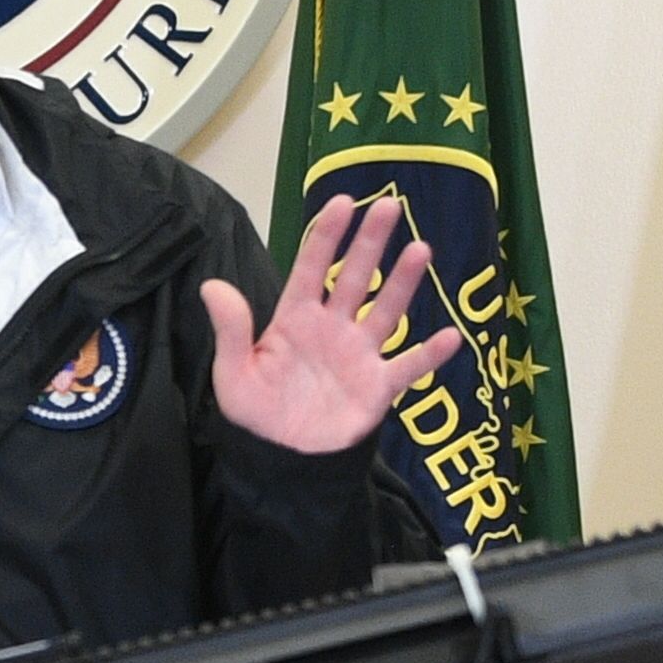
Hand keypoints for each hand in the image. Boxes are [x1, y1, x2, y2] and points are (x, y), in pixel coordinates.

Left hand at [204, 193, 458, 454]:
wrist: (281, 460)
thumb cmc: (256, 412)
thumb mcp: (232, 373)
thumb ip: (230, 330)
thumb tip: (212, 286)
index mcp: (295, 318)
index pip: (312, 268)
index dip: (327, 235)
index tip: (342, 202)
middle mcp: (332, 328)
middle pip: (354, 277)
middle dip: (370, 242)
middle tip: (389, 205)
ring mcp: (358, 355)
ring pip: (385, 311)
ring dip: (403, 282)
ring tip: (420, 248)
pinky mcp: (377, 388)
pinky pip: (408, 368)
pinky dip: (429, 356)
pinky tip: (450, 337)